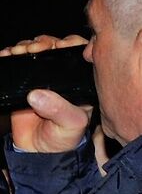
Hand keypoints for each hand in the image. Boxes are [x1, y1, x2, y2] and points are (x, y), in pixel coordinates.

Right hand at [5, 35, 91, 154]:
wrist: (39, 150)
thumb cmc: (64, 137)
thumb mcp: (70, 125)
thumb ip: (59, 111)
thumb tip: (37, 95)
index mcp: (81, 82)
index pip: (81, 54)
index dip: (72, 44)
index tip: (61, 44)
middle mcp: (63, 75)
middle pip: (56, 47)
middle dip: (44, 43)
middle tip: (34, 48)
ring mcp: (42, 77)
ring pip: (36, 51)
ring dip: (26, 46)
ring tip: (19, 51)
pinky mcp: (24, 82)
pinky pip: (18, 63)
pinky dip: (11, 55)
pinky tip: (6, 54)